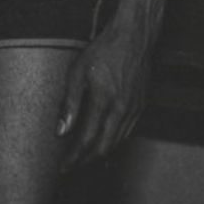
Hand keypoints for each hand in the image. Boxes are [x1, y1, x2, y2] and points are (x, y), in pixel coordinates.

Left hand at [56, 18, 151, 166]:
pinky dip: (115, 140)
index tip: (63, 167)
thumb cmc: (103, 51)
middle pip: (104, 147)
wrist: (135, 37)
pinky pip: (128, 130)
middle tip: (72, 165)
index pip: (87, 140)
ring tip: (84, 156)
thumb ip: (70, 104)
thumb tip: (61, 130)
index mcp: (104, 103)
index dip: (74, 157)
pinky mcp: (142, 104)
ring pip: (118, 141)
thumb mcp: (78, 73)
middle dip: (87, 159)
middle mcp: (123, 110)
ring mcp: (135, 108)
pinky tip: (105, 139)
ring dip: (101, 151)